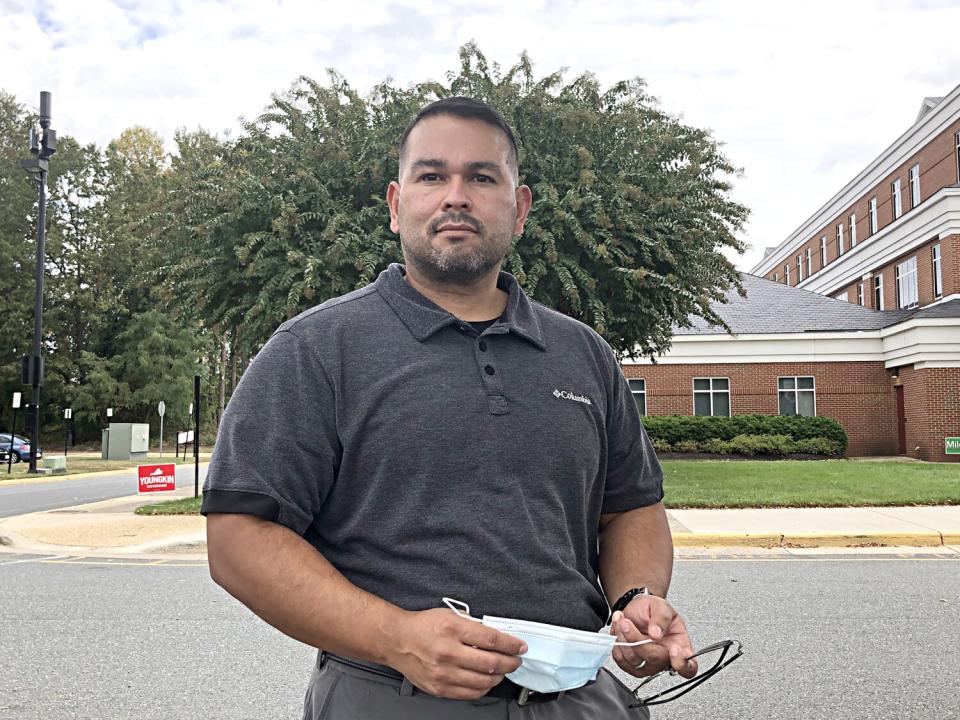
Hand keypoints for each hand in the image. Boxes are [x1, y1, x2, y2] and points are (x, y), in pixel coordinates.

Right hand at [388, 608, 527, 699]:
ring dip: (499, 677)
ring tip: (503, 670)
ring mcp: (443, 673)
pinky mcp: (440, 688)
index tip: (520, 646)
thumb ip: (473, 626)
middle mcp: (448, 652)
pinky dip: (484, 688)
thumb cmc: (424, 626)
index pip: (491, 639)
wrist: (397, 641)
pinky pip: (470, 693)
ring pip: (483, 681)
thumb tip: (498, 637)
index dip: (510, 644)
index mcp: (452, 629)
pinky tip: (487, 680)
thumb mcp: (450, 616)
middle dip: (510, 662)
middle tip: (516, 660)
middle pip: (491, 663)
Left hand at [610, 595, 696, 678]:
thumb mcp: (661, 606)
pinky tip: (619, 630)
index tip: (674, 649)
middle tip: (627, 623)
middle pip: (655, 659)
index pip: (689, 667)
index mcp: (681, 646)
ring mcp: (648, 663)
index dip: (683, 664)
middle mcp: (665, 658)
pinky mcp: (632, 663)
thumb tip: (657, 633)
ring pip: (635, 660)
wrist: (637, 608)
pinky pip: (622, 661)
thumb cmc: (653, 609)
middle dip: (637, 639)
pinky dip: (616, 643)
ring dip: (623, 637)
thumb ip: (661, 618)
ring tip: (623, 620)